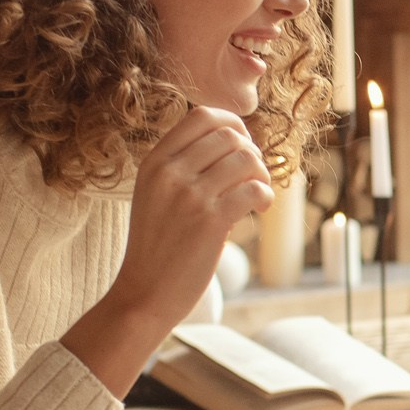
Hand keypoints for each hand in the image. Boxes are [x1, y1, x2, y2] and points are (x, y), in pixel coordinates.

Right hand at [63, 106, 272, 395]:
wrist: (144, 293)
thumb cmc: (158, 245)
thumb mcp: (155, 194)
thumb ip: (183, 165)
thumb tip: (235, 140)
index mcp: (154, 161)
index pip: (202, 116)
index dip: (233, 125)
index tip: (242, 148)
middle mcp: (169, 172)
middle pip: (229, 135)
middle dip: (252, 153)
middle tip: (252, 179)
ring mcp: (189, 195)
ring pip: (246, 159)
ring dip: (261, 175)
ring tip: (256, 197)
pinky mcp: (210, 221)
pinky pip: (254, 189)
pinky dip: (265, 197)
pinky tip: (258, 210)